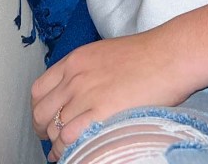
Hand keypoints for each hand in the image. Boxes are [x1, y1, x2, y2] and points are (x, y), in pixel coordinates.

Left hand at [31, 32, 193, 161]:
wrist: (168, 56)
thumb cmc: (145, 55)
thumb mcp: (104, 53)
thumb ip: (86, 70)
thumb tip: (77, 93)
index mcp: (75, 60)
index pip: (39, 89)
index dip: (40, 109)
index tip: (46, 119)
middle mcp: (75, 77)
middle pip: (42, 112)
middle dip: (43, 130)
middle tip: (51, 140)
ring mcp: (86, 95)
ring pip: (55, 129)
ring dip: (56, 145)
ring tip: (61, 153)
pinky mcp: (101, 113)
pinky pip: (70, 137)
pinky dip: (67, 150)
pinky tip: (73, 155)